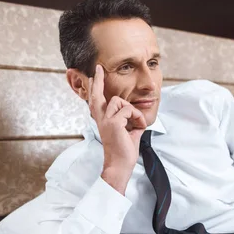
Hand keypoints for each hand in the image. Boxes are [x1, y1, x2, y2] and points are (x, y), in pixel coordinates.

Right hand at [89, 65, 146, 193]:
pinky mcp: (113, 122)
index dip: (96, 88)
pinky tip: (138, 127)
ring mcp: (106, 120)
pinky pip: (129, 110)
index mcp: (103, 121)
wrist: (120, 165)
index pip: (97, 101)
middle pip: (97, 95)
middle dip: (98, 80)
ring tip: (136, 124)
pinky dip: (138, 118)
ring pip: (120, 101)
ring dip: (133, 112)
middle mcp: (101, 119)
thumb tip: (137, 117)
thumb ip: (130, 122)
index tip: (95, 76)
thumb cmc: (124, 152)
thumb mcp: (128, 132)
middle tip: (98, 68)